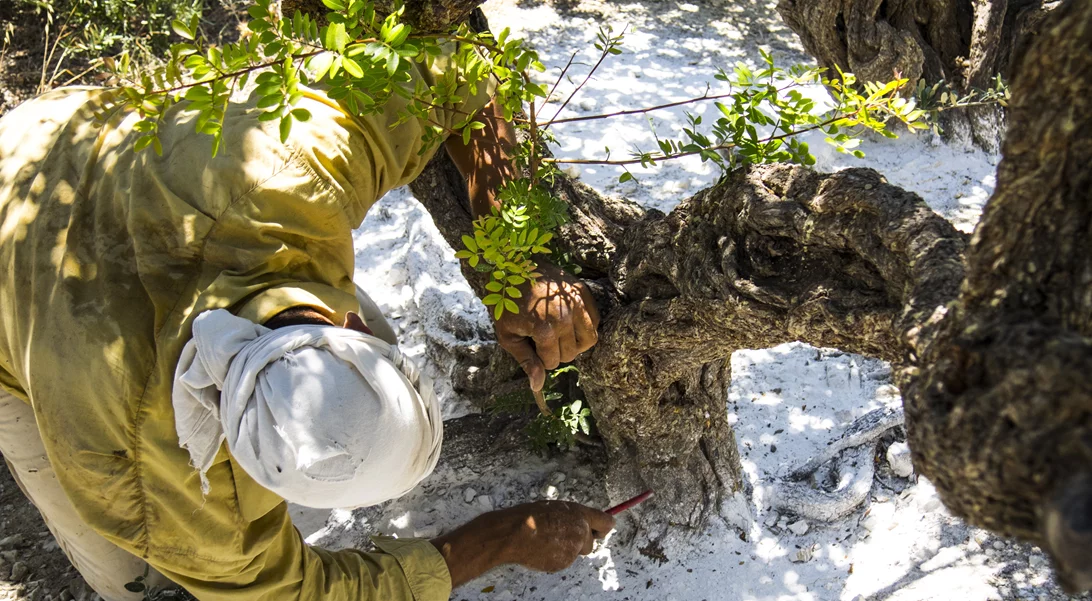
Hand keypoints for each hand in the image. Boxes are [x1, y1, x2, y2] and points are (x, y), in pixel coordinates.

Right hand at [432, 501, 614, 586]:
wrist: (513, 534)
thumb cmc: (530, 515)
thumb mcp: (555, 507)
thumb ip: (573, 516)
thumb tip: (583, 522)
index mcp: (579, 514)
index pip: (606, 523)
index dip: (603, 527)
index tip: (600, 529)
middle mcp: (580, 532)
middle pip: (591, 542)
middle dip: (581, 541)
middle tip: (562, 535)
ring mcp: (572, 550)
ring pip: (576, 552)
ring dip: (567, 548)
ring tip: (547, 540)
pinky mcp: (562, 563)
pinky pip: (563, 560)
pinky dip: (556, 556)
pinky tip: (542, 549)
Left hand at [494, 265, 600, 390]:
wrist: (512, 267)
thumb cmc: (506, 303)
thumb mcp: (508, 336)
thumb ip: (525, 361)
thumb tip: (538, 387)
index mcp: (545, 329)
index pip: (553, 362)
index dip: (540, 358)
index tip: (531, 343)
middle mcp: (566, 317)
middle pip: (570, 354)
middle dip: (556, 351)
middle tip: (541, 336)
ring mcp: (577, 303)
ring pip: (588, 341)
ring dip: (574, 343)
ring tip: (559, 334)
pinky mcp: (584, 292)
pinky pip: (595, 321)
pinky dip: (585, 327)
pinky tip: (570, 322)